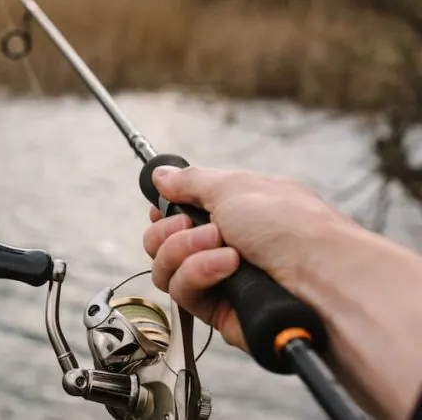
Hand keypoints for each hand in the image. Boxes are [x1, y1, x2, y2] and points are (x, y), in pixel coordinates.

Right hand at [141, 165, 358, 350]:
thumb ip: (190, 181)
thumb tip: (161, 174)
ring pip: (166, 269)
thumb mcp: (234, 186)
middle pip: (161, 243)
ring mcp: (219, 280)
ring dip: (185, 252)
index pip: (180, 214)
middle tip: (191, 225)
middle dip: (170, 231)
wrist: (324, 278)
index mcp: (232, 213)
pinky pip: (183, 293)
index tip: (161, 207)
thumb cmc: (291, 226)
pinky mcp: (218, 311)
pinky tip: (228, 267)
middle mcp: (223, 246)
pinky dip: (200, 274)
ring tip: (223, 248)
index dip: (164, 212)